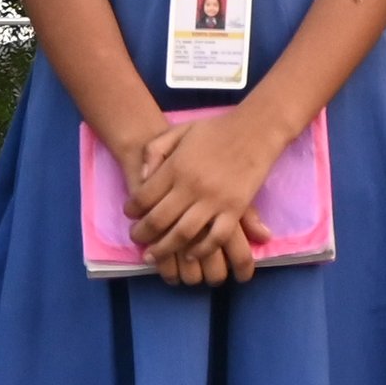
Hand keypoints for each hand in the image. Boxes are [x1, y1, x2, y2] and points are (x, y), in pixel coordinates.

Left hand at [130, 106, 291, 285]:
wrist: (256, 129)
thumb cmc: (216, 129)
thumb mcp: (179, 130)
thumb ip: (155, 150)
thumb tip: (142, 177)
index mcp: (176, 166)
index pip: (143, 197)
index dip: (131, 210)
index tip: (130, 215)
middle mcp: (191, 186)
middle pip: (158, 220)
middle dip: (142, 235)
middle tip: (137, 239)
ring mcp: (214, 200)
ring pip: (183, 235)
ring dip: (165, 249)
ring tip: (155, 255)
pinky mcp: (235, 209)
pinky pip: (215, 238)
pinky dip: (201, 251)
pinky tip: (191, 255)